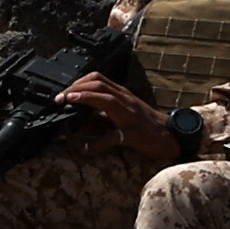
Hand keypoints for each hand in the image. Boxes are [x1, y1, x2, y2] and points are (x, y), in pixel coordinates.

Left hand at [63, 75, 181, 169]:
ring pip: (107, 100)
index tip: (62, 93)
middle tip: (59, 98)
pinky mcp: (133, 133)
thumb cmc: (144, 126)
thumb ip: (98, 117)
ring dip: (85, 98)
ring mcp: (130, 115)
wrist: (170, 136)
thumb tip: (73, 123)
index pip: (98, 79)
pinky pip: (113, 137)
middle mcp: (126, 101)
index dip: (78, 82)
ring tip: (68, 102)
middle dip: (76, 88)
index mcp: (122, 95)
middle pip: (99, 84)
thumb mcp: (120, 116)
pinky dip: (97, 143)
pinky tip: (85, 149)